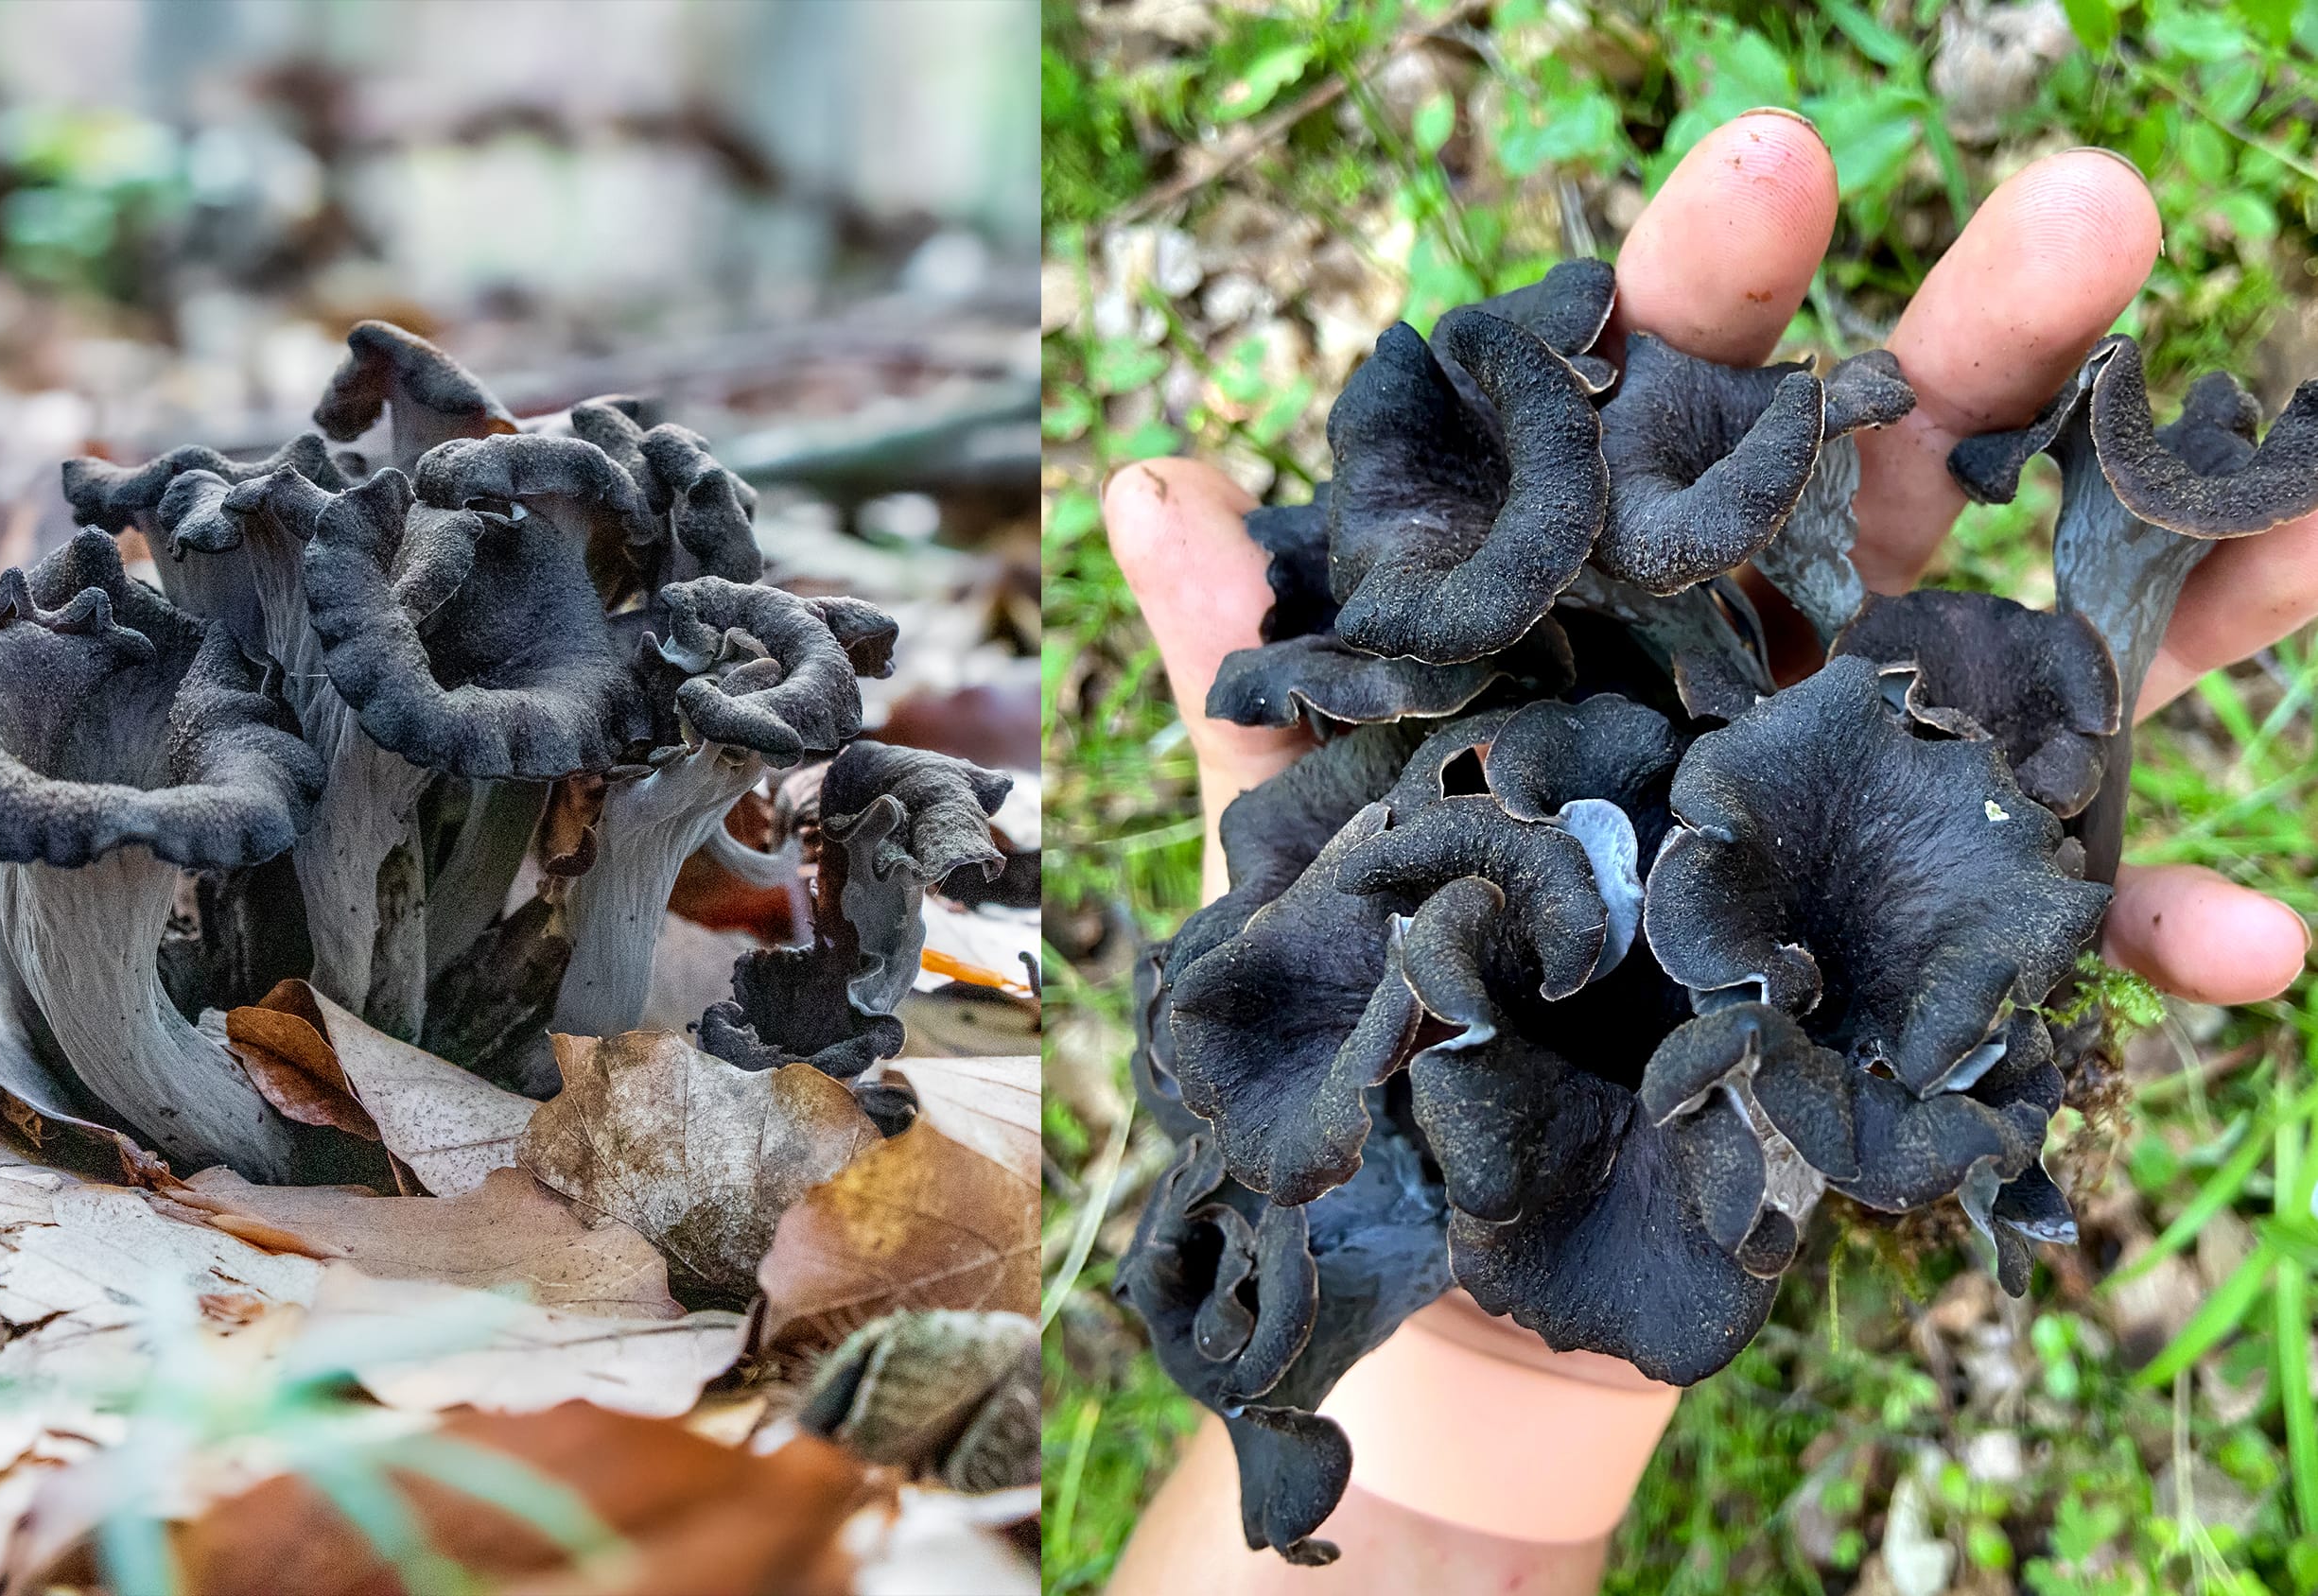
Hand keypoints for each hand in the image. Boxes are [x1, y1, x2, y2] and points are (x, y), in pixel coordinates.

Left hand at [1106, 110, 2311, 1005]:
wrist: (1444, 1215)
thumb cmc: (1370, 977)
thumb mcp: (1290, 817)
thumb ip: (1245, 657)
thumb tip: (1148, 480)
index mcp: (1610, 590)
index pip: (1661, 404)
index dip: (1710, 283)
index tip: (1767, 170)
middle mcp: (1762, 653)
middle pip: (1894, 469)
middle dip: (1991, 337)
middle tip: (2095, 205)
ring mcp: (1866, 786)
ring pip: (2043, 648)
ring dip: (2182, 576)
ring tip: (2303, 504)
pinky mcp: (1930, 939)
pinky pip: (2070, 923)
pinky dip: (2158, 924)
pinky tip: (2250, 938)